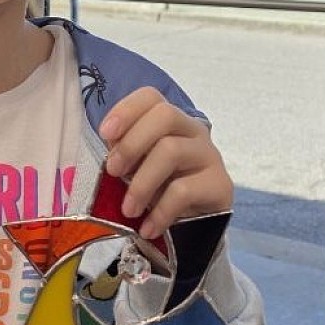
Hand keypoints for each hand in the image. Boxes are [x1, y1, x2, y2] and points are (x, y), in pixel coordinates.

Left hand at [98, 86, 232, 239]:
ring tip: (129, 209)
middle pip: (165, 115)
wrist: (196, 227)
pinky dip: (159, 211)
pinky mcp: (220, 185)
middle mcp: (193, 131)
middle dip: (131, 143)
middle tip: (113, 172)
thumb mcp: (137, 169)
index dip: (126, 109)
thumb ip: (125, 155)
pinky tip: (148, 227)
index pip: (152, 97)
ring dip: (141, 183)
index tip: (105, 133)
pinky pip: (184, 191)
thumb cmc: (160, 189)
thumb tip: (112, 154)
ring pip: (172, 151)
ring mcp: (209, 155)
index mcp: (169, 121)